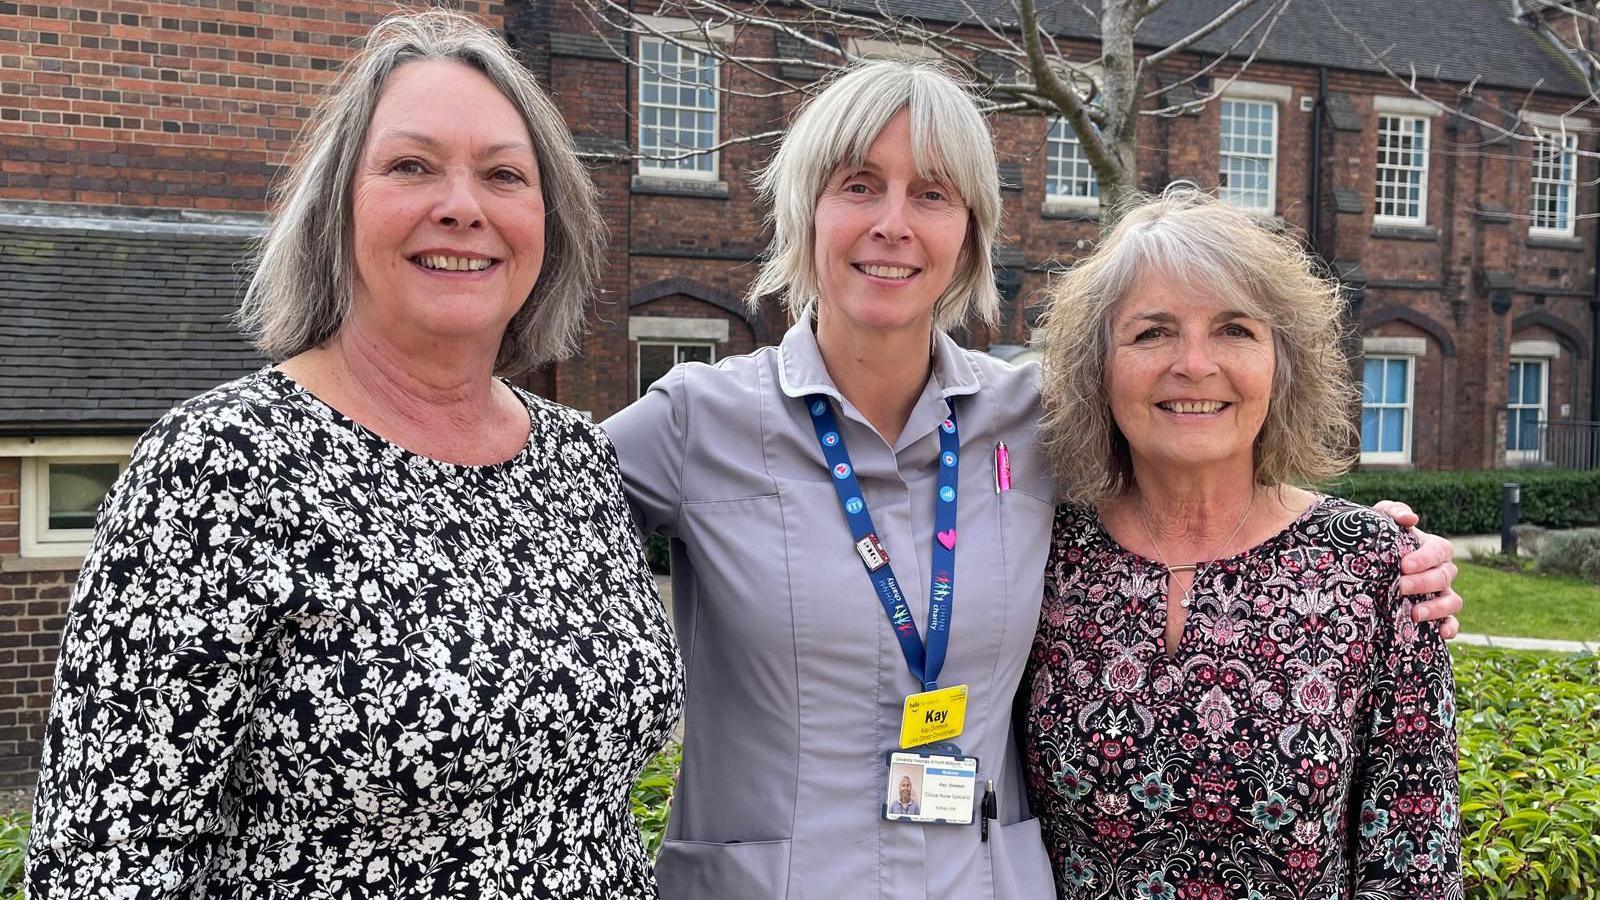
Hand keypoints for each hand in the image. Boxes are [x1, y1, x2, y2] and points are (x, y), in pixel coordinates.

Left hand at [1372, 500, 1462, 639]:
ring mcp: (1441, 594)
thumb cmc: (1379, 539)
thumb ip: (1394, 512)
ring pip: (1453, 601)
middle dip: (1423, 583)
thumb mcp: (1381, 520)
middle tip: (1400, 587)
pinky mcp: (1436, 615)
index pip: (1439, 551)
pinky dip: (1451, 628)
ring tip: (1414, 613)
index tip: (1403, 565)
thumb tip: (1411, 520)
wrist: (1368, 563)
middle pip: (1443, 577)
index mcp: (1434, 549)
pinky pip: (1452, 623)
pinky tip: (1441, 634)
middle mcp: (1442, 572)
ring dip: (1437, 608)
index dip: (1425, 559)